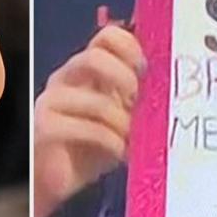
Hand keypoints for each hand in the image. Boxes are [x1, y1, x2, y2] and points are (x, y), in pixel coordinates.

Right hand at [34, 25, 144, 216]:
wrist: (54, 180)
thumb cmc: (89, 147)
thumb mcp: (119, 118)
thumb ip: (136, 99)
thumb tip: (172, 88)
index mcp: (85, 69)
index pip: (107, 36)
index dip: (131, 46)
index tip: (149, 69)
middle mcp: (66, 79)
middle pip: (94, 57)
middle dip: (125, 79)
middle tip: (141, 101)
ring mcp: (51, 101)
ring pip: (96, 101)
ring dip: (124, 122)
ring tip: (136, 138)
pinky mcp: (44, 128)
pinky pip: (88, 129)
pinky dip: (113, 142)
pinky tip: (122, 153)